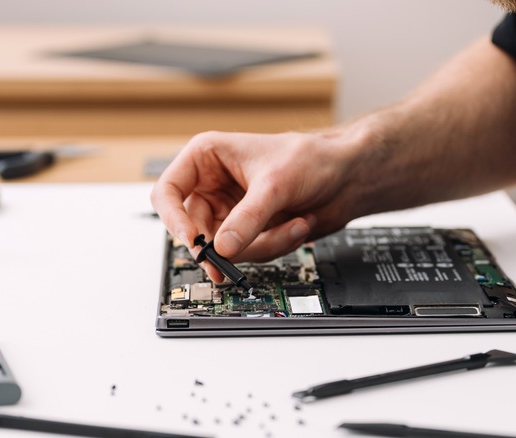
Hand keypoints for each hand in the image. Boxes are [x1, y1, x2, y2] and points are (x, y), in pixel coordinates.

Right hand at [150, 129, 372, 281]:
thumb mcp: (275, 185)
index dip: (173, 220)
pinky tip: (298, 225)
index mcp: (207, 159)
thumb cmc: (312, 159)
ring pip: (225, 248)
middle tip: (235, 261)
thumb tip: (223, 248)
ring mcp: (231, 212)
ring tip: (293, 224)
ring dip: (262, 243)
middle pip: (194, 230)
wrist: (347, 176)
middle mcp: (213, 186)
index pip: (168, 192)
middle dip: (226, 244)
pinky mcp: (250, 231)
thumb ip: (247, 218)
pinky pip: (248, 253)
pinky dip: (275, 245)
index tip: (193, 242)